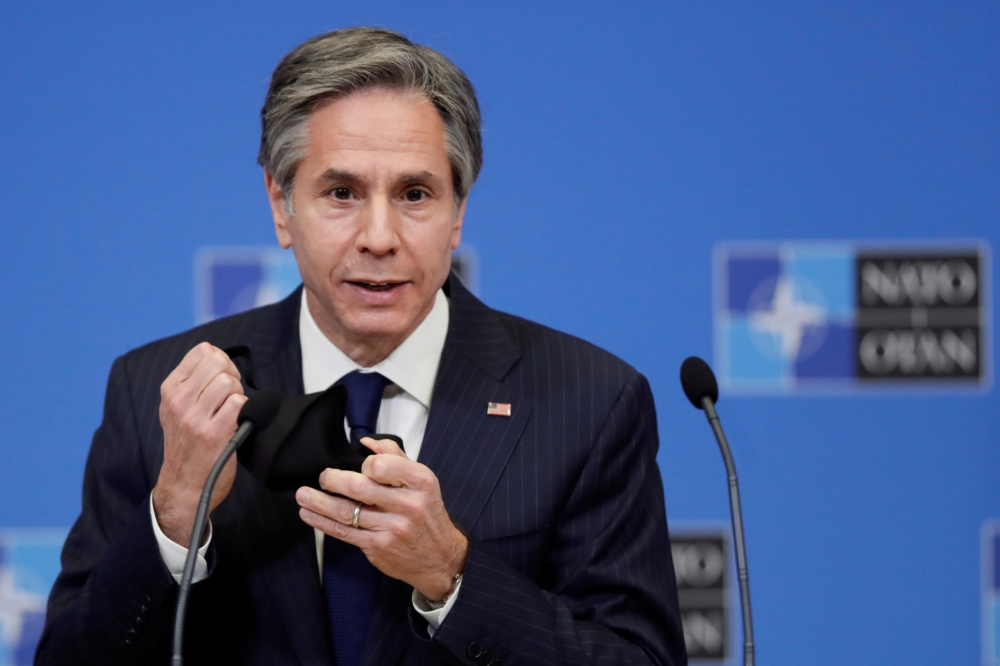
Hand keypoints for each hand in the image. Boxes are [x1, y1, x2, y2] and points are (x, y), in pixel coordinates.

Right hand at [152, 342, 246, 546]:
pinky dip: (244, 410)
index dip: (222, 361)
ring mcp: (193, 418)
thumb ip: (193, 382)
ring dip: (238, 394)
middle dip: (232, 375)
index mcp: (170, 390)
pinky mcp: (212, 434)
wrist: (184, 486)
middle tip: (230, 395)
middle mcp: (178, 401)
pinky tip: (236, 423)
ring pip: (229, 381)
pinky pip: (238, 403)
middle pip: (219, 362)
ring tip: (231, 411)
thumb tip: (220, 356)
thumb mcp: (177, 409)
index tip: (222, 378)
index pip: (203, 351)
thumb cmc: (188, 445)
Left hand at [296, 437, 468, 601]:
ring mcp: (391, 528)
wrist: (440, 557)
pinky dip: (322, 522)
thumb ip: (395, 457)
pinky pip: (344, 532)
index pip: (381, 466)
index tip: (360, 468)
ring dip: (319, 502)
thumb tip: (366, 443)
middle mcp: (407, 505)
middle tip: (323, 477)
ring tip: (302, 495)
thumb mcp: (422, 480)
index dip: (365, 465)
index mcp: (420, 481)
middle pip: (359, 487)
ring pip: (346, 511)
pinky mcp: (377, 547)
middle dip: (333, 480)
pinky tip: (309, 514)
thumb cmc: (427, 513)